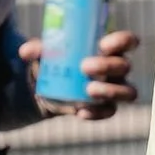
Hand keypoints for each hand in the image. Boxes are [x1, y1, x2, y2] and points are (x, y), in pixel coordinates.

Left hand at [17, 27, 138, 118]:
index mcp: (108, 48)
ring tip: (88, 90)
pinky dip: (97, 113)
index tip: (103, 45)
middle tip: (84, 67)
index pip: (127, 41)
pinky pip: (110, 111)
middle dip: (107, 66)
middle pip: (124, 66)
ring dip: (110, 91)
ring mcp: (114, 88)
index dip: (121, 42)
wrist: (47, 87)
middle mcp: (117, 68)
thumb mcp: (46, 52)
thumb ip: (38, 49)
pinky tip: (81, 111)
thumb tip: (26, 51)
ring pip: (128, 92)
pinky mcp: (105, 107)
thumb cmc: (55, 60)